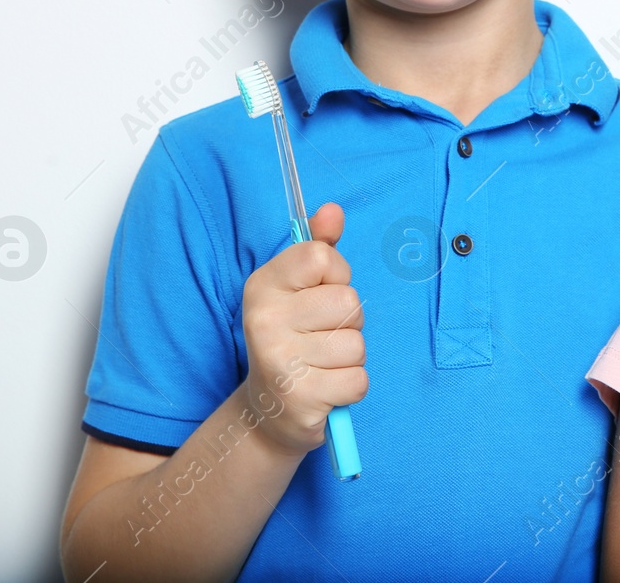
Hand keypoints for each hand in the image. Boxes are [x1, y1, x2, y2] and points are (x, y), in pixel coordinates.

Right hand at [240, 202, 366, 457]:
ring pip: (356, 344)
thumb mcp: (299, 288)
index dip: (336, 276)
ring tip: (321, 364)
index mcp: (262, 285)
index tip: (319, 294)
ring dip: (349, 357)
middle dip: (348, 322)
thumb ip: (319, 247)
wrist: (268, 410)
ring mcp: (280, 362)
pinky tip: (325, 388)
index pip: (322, 257)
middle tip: (320, 337)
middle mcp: (263, 321)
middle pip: (349, 302)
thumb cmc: (293, 337)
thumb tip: (333, 210)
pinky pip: (358, 380)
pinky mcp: (300, 399)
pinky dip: (350, 387)